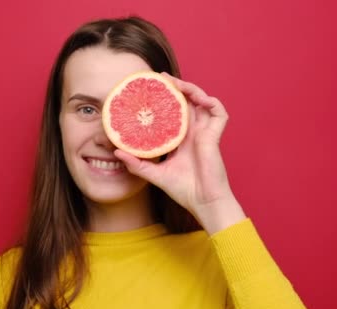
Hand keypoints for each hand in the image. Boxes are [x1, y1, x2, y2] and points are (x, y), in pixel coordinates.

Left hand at [114, 73, 245, 233]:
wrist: (203, 202)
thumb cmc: (183, 190)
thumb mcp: (154, 174)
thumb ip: (136, 164)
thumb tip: (116, 153)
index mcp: (181, 139)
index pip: (173, 112)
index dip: (165, 100)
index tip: (150, 90)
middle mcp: (194, 132)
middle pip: (187, 102)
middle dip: (177, 87)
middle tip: (161, 78)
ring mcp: (205, 133)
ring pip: (202, 101)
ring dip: (191, 89)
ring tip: (176, 83)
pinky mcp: (215, 136)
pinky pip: (219, 112)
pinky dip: (211, 101)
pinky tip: (198, 98)